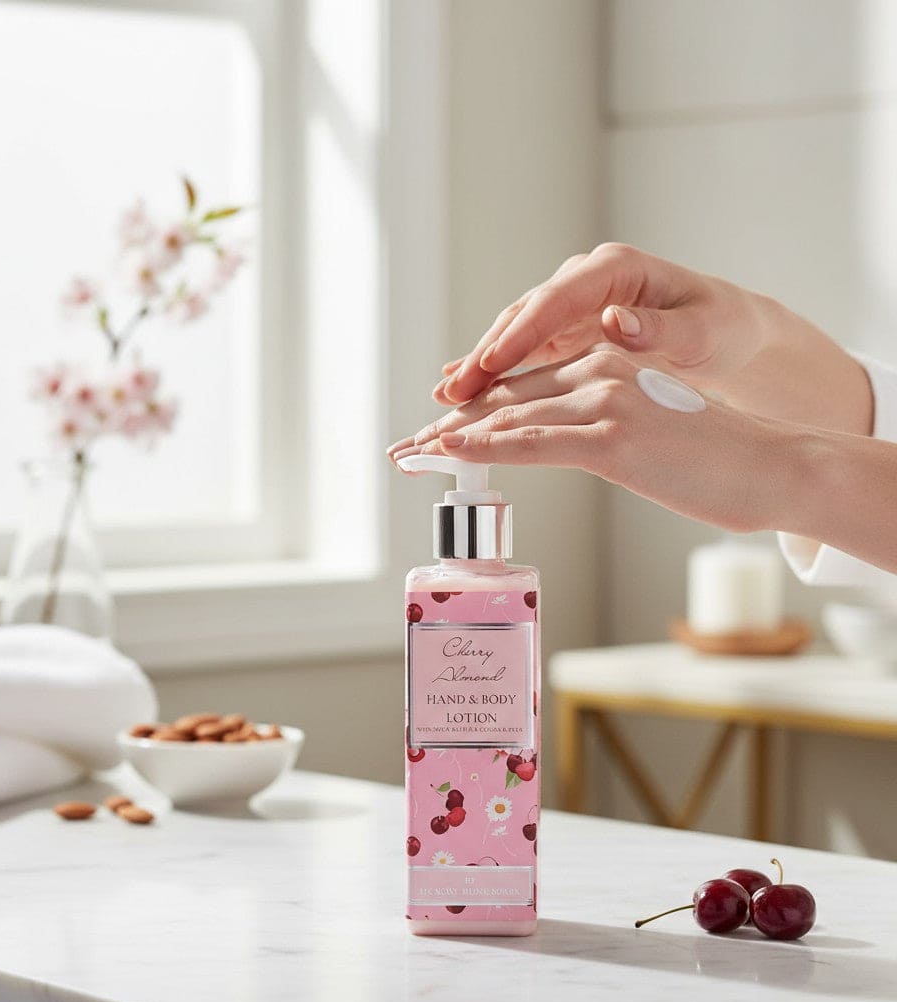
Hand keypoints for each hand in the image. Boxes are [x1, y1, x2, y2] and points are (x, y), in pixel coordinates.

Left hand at [395, 351, 811, 534]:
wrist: (774, 465)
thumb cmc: (712, 457)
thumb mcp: (644, 429)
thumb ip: (597, 425)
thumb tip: (560, 441)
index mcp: (603, 362)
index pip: (519, 389)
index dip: (467, 413)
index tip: (429, 435)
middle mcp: (597, 370)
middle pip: (501, 400)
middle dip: (445, 428)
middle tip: (402, 448)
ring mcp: (604, 402)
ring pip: (507, 418)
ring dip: (448, 441)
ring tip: (408, 456)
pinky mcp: (613, 438)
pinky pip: (534, 442)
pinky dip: (485, 448)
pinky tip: (448, 453)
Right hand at [427, 243, 870, 436]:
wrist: (724, 331)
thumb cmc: (720, 327)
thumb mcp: (702, 330)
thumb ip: (660, 329)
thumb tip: (617, 321)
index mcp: (616, 269)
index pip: (556, 300)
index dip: (520, 334)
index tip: (491, 364)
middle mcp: (584, 281)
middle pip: (523, 316)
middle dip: (486, 355)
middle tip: (454, 392)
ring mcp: (571, 305)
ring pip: (514, 335)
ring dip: (481, 368)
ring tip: (448, 399)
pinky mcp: (565, 331)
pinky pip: (522, 351)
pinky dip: (495, 374)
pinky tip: (462, 392)